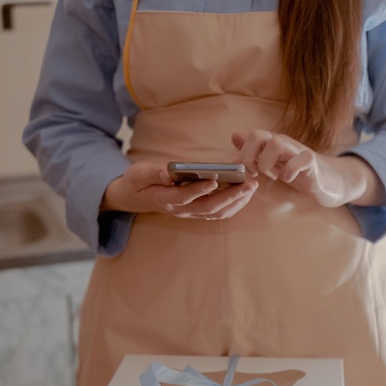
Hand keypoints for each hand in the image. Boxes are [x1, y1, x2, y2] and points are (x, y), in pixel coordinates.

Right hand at [100, 161, 258, 219]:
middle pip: (208, 207)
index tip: (214, 180)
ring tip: (251, 187)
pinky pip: (218, 212)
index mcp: (164, 199)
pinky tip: (244, 193)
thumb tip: (168, 172)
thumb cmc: (137, 182)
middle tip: (248, 184)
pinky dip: (233, 204)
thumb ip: (153, 173)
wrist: (135, 198)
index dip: (198, 190)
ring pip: (216, 212)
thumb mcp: (137, 174)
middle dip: (230, 196)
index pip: (183, 196)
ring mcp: (189, 213)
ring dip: (236, 201)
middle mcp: (179, 209)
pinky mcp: (196, 211)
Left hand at [232, 130, 383, 207]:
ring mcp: (297, 150)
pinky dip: (289, 172)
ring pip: (276, 143)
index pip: (251, 135)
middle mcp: (283, 143)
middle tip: (256, 172)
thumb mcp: (271, 162)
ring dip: (267, 163)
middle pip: (257, 135)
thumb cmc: (296, 171)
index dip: (244, 154)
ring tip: (274, 175)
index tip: (249, 171)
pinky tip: (288, 179)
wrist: (325, 181)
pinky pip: (299, 160)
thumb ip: (254, 151)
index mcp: (271, 143)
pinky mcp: (311, 162)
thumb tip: (234, 136)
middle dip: (250, 157)